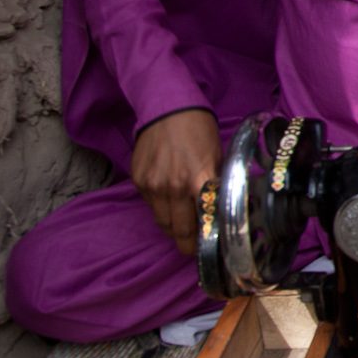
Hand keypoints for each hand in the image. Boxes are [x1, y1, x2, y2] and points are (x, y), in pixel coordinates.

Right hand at [130, 108, 221, 254]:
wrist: (168, 109)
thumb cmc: (200, 131)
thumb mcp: (217, 158)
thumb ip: (215, 185)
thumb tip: (218, 209)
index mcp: (198, 180)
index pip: (202, 223)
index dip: (204, 240)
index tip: (209, 248)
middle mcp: (173, 187)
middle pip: (178, 229)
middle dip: (186, 241)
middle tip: (193, 246)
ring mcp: (152, 185)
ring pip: (162, 221)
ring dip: (172, 227)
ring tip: (182, 228)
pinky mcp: (139, 180)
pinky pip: (151, 205)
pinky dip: (160, 207)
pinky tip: (170, 201)